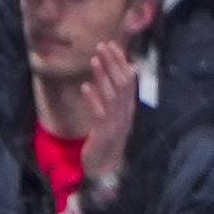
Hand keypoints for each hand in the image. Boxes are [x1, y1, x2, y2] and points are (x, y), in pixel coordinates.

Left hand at [76, 40, 135, 205]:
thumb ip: (112, 96)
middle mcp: (125, 113)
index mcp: (128, 108)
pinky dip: (93, 99)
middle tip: (101, 46)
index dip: (121, 62)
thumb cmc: (106, 139)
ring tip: (93, 60)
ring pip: (112, 95)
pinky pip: (100, 113)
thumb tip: (110, 74)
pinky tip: (84, 87)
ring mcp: (116, 123)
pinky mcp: (103, 133)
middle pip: (122, 83)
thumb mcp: (111, 115)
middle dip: (112, 63)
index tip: (111, 45)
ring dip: (103, 76)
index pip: (129, 79)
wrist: (105, 167)